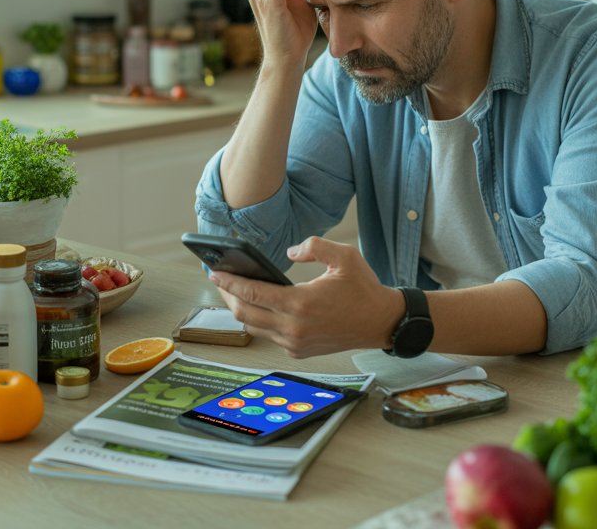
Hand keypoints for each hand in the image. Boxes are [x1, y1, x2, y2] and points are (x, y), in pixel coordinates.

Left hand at [209, 237, 403, 358]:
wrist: (382, 322)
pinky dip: (261, 321)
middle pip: (244, 313)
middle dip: (228, 296)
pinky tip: (261, 306)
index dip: (229, 282)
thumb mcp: (344, 256)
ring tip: (237, 292)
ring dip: (243, 309)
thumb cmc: (364, 289)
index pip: (251, 292)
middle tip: (221, 280)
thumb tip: (289, 253)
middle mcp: (293, 328)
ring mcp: (295, 343)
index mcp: (299, 303)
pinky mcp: (299, 351)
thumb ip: (313, 246)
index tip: (214, 272)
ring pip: (254, 327)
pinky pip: (270, 336)